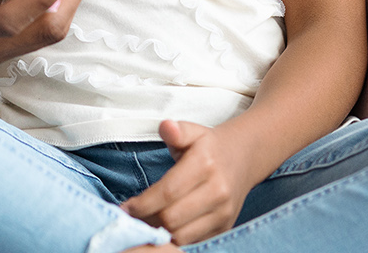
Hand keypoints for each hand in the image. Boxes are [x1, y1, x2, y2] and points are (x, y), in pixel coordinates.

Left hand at [121, 120, 255, 245]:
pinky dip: (174, 239)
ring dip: (159, 232)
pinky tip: (162, 228)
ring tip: (145, 222)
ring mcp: (223, 213)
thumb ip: (177, 130)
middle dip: (146, 220)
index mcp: (205, 165)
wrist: (242, 158)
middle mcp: (217, 191)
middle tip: (130, 217)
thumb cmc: (208, 147)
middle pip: (172, 218)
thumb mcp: (192, 131)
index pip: (168, 192)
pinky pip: (193, 241)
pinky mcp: (224, 227)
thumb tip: (166, 127)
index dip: (142, 203)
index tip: (124, 207)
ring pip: (182, 235)